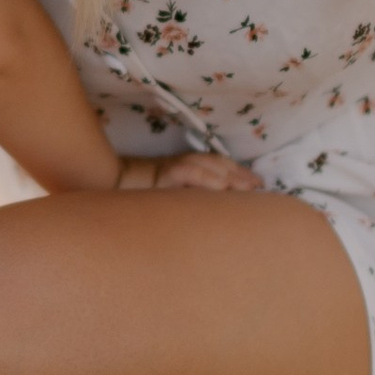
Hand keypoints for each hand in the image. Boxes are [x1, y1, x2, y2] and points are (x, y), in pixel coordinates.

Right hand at [114, 151, 263, 194]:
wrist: (114, 187)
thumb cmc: (146, 199)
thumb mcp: (177, 200)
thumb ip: (195, 202)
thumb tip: (218, 210)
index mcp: (190, 169)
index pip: (221, 167)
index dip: (240, 173)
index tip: (259, 185)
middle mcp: (185, 164)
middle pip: (219, 164)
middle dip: (240, 174)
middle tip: (259, 186)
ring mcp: (174, 168)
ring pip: (207, 165)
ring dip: (229, 174)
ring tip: (246, 186)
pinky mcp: (163, 174)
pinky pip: (187, 173)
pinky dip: (205, 177)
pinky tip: (221, 185)